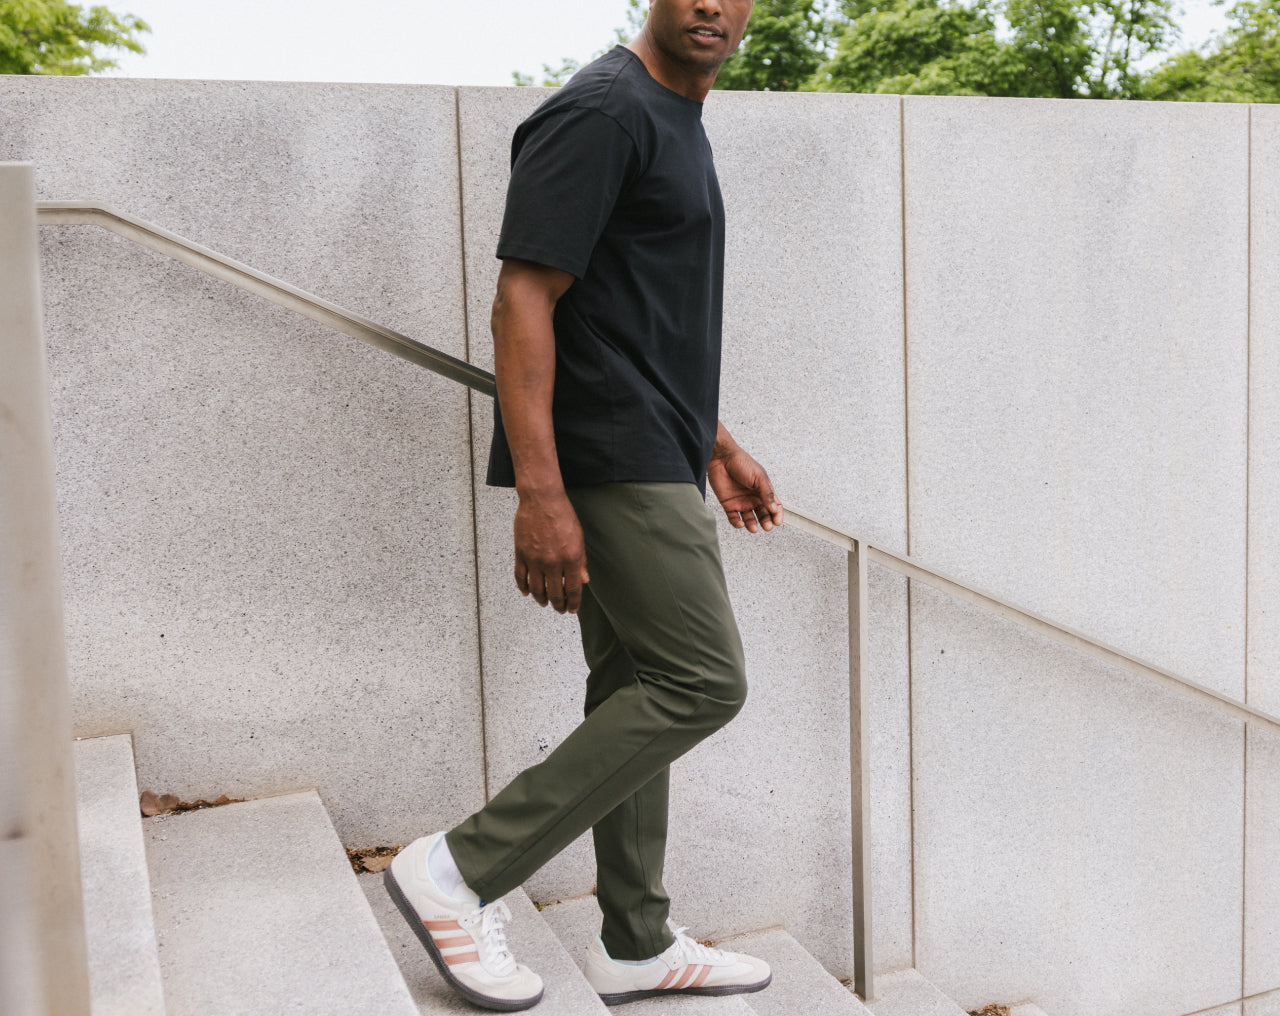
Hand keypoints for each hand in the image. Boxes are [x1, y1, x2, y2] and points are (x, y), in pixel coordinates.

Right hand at [513, 491, 589, 612]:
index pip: (573, 589)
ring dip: (541, 599)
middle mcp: (553, 562)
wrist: (542, 500)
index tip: (572, 609)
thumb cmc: (562, 515)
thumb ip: (581, 561)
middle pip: (555, 593)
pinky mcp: (521, 554)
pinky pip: (521, 577)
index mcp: (571, 559)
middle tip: (559, 609)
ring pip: (537, 589)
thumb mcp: (579, 538)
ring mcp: (535, 560)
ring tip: (544, 603)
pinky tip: (527, 593)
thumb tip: (584, 579)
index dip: (573, 603)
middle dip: (558, 605)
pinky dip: (523, 587)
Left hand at [707, 444, 783, 533]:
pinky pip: (734, 518)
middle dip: (766, 522)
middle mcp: (753, 498)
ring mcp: (741, 502)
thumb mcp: (759, 477)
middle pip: (763, 515)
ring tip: (753, 528)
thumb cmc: (741, 462)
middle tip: (767, 526)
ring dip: (752, 525)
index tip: (777, 522)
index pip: (774, 506)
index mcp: (763, 490)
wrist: (721, 458)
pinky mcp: (728, 504)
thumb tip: (774, 509)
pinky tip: (741, 524)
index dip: (777, 515)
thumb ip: (767, 493)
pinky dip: (737, 523)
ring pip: (749, 519)